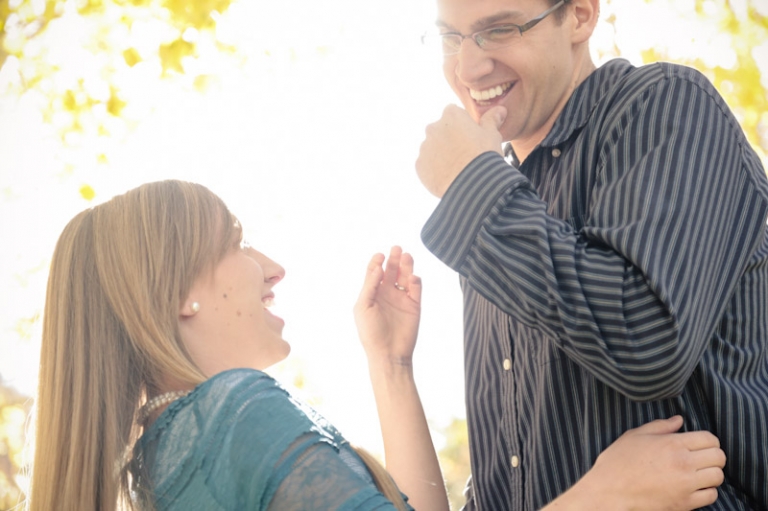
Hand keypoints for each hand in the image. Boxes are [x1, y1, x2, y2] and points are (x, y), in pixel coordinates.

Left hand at [353, 246, 420, 368]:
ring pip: (405, 276)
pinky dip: (416, 281)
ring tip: (406, 256)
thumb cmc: (370, 333)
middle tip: (396, 248)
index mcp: (372, 293)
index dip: (377, 261)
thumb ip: (370, 286)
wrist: (388, 353)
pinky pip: (416, 289)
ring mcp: (401, 299)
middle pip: (391, 270)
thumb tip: (378, 268)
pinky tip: (413, 278)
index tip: (380, 255)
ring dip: (406, 266)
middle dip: (394, 258)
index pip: (375, 272)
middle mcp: (387, 293)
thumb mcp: (363, 307)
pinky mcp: (414, 305)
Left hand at [415, 104, 506, 197]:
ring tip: (458, 169)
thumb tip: (500, 109)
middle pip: (441, 131)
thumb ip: (492, 120)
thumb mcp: (492, 135)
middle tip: (465, 155)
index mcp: (451, 115)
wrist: (472, 184)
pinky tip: (450, 178)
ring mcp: (424, 147)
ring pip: (433, 149)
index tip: (472, 138)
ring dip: (442, 155)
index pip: (455, 114)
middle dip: (450, 140)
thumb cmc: (484, 155)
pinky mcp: (419, 166)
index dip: (464, 126)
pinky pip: (427, 166)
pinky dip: (435, 170)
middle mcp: (433, 128)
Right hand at [557, 416, 725, 510]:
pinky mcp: (685, 503)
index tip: (699, 443)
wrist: (609, 491)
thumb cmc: (618, 461)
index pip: (710, 439)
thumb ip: (660, 426)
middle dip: (712, 455)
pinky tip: (694, 487)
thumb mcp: (635, 435)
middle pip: (719, 456)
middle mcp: (684, 463)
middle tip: (700, 457)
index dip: (707, 440)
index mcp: (672, 443)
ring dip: (711, 473)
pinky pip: (711, 496)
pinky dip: (707, 491)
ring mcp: (686, 485)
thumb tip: (679, 420)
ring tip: (698, 472)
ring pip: (718, 476)